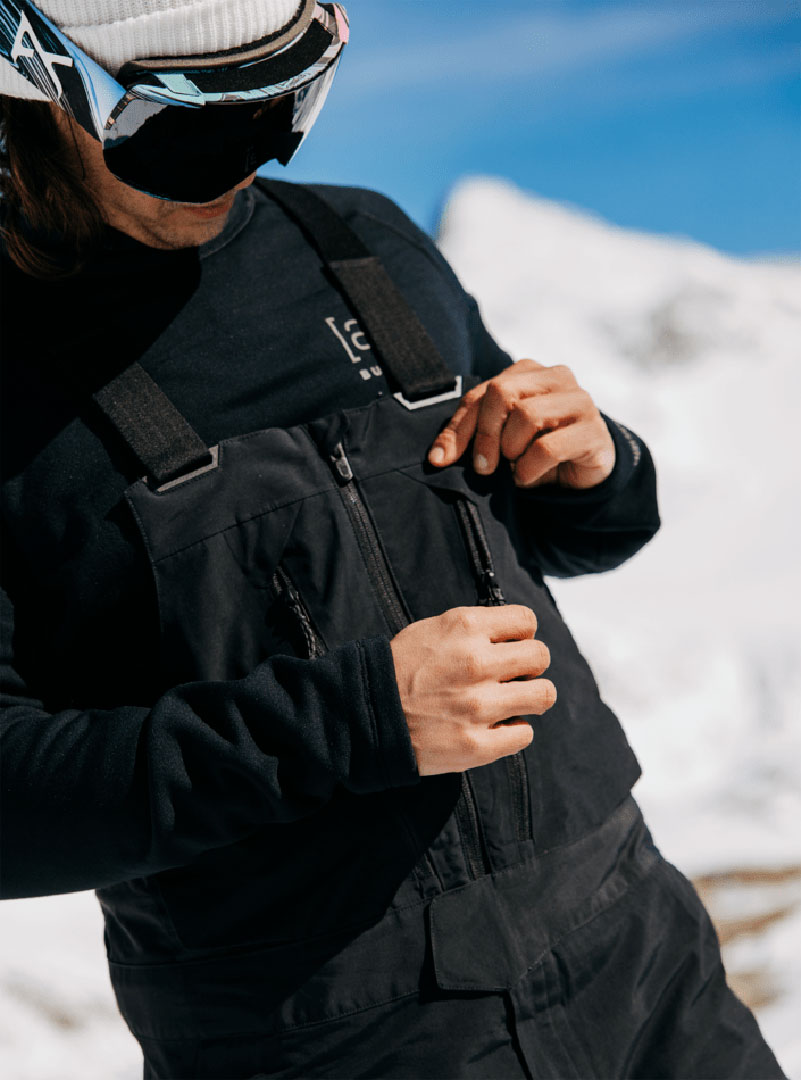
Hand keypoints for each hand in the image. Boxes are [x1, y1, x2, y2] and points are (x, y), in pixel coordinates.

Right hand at [390, 605, 555, 775]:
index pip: (526, 620)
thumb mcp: (433, 629)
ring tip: (509, 701)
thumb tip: (513, 634)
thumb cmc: (399, 669)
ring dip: (530, 698)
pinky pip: (524, 734)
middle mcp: (476, 663)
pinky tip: (495, 726)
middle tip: (513, 675)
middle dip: (530, 665)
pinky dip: (514, 730)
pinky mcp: (477, 744)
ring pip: (543, 695)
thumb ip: (475, 629)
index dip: (521, 634)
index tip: (511, 646)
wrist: (366, 714)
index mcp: (465, 628)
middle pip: (540, 656)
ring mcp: (478, 706)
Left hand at [428, 359, 615, 488]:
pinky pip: (548, 447)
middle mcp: (555, 377)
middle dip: (485, 435)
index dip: (457, 428)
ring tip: (513, 466)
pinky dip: (529, 468)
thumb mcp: (499, 440)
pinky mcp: (593, 431)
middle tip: (482, 467)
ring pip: (526, 415)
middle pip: (501, 393)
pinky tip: (526, 477)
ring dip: (511, 450)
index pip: (481, 393)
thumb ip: (471, 437)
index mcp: (527, 372)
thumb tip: (438, 457)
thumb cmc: (535, 450)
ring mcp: (579, 401)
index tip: (441, 459)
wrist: (582, 473)